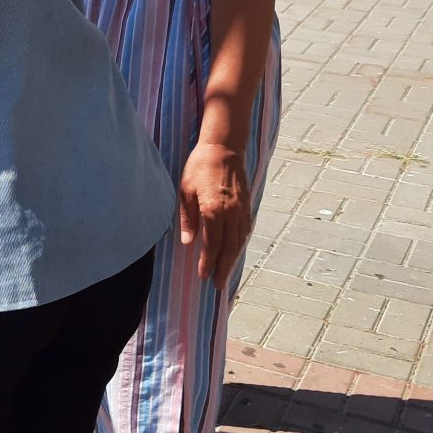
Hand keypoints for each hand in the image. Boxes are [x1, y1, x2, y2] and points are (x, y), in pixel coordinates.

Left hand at [178, 142, 251, 290]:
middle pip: (229, 248)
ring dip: (233, 259)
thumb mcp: (185, 191)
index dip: (208, 263)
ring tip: (227, 273)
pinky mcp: (247, 205)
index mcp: (213, 211)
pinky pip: (245, 230)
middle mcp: (231, 213)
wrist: (224, 147)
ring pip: (239, 241)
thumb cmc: (200, 166)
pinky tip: (236, 250)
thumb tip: (187, 242)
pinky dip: (241, 244)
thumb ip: (187, 219)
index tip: (203, 276)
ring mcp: (241, 210)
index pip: (212, 245)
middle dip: (223, 268)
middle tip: (218, 285)